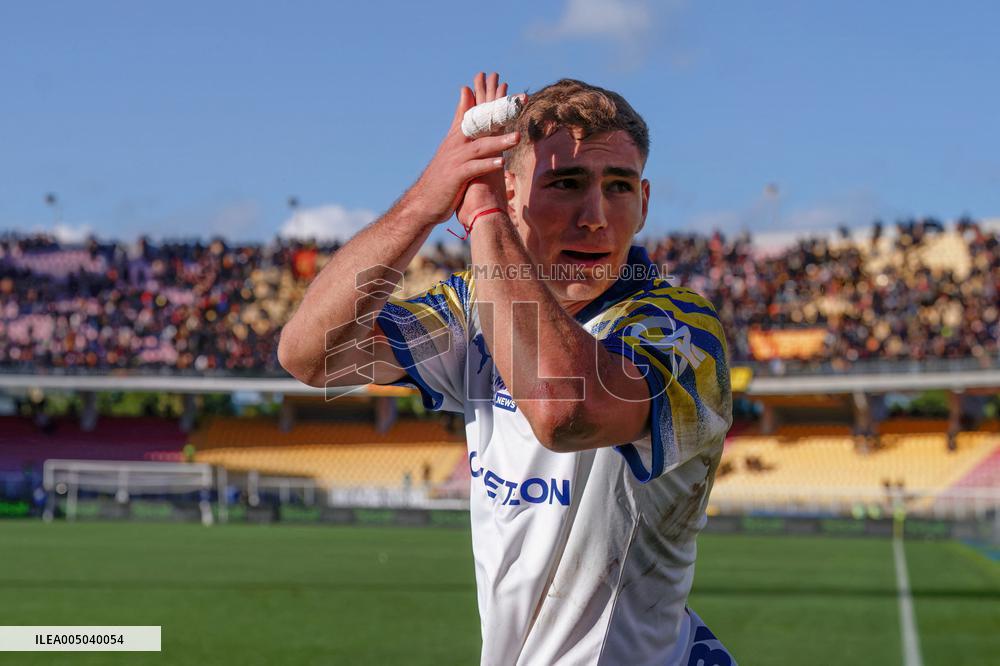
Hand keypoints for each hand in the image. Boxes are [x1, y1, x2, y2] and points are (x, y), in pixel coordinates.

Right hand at [404, 72, 520, 225]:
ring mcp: (456, 159)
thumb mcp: (452, 140)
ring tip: (517, 138)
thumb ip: (461, 116)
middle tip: (522, 99)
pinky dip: (487, 164)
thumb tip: (466, 90)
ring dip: (499, 142)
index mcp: (459, 134)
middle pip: (482, 124)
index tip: (506, 82)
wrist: (424, 200)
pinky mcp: (455, 176)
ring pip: (480, 147)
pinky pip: (473, 168)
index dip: (492, 98)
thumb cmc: (442, 171)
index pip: (477, 111)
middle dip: (502, 111)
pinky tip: (501, 163)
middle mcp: (457, 143)